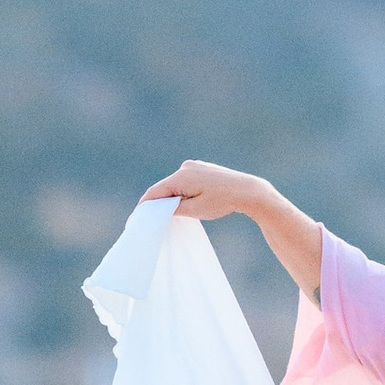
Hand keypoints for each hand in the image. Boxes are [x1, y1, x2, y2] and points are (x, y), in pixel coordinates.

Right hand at [142, 158, 273, 224]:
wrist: (247, 191)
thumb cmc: (222, 202)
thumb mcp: (195, 210)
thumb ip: (174, 208)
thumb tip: (160, 207)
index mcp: (181, 177)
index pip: (155, 192)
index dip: (145, 205)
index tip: (137, 217)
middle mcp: (185, 167)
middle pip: (164, 187)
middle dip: (158, 202)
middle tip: (150, 219)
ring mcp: (194, 166)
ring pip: (175, 184)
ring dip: (171, 197)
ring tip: (168, 213)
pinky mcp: (201, 168)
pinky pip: (185, 181)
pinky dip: (181, 192)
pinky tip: (184, 202)